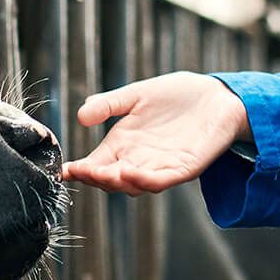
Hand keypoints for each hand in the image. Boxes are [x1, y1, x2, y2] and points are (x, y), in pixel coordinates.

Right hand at [60, 72, 249, 195]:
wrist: (216, 95)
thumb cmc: (176, 95)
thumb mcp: (137, 95)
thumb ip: (109, 104)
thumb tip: (81, 115)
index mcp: (123, 144)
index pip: (96, 163)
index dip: (80, 170)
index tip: (64, 170)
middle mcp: (139, 159)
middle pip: (112, 179)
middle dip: (97, 177)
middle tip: (84, 171)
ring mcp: (161, 166)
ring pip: (136, 184)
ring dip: (120, 181)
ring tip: (106, 173)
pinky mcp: (185, 167)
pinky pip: (164, 179)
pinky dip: (147, 180)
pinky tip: (132, 173)